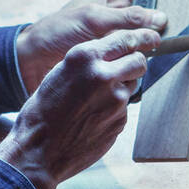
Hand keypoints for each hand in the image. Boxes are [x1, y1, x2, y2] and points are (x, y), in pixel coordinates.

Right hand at [0, 28, 160, 188]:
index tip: (148, 39)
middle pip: (139, 61)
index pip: (125, 38)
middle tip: (122, 70)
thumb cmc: (43, 111)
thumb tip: (112, 52)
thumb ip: (88, 60)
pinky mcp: (121, 120)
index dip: (139, 38)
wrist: (40, 150)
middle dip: (134, 63)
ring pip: (133, 84)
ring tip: (96, 99)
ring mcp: (116, 99)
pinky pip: (125, 108)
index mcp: (84, 57)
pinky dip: (114, 110)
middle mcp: (104, 74)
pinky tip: (94, 117)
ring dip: (122, 87)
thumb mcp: (60, 72)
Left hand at [14, 0, 166, 92]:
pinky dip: (135, 66)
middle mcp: (114, 16)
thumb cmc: (56, 31)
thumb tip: (161, 18)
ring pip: (141, 43)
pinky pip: (131, 60)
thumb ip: (128, 19)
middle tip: (165, 43)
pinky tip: (138, 72)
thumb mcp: (93, 19)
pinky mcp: (110, 58)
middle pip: (147, 22)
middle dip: (155, 33)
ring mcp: (113, 38)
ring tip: (151, 59)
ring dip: (145, 52)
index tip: (174, 19)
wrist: (31, 61)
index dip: (159, 6)